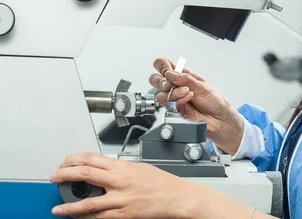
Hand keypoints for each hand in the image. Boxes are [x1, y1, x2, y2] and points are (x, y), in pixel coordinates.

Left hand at [50, 153, 187, 217]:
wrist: (176, 197)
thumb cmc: (162, 182)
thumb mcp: (139, 168)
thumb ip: (120, 168)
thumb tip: (104, 170)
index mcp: (122, 167)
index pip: (91, 158)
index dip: (73, 160)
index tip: (64, 164)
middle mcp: (119, 181)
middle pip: (84, 175)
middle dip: (64, 176)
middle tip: (55, 179)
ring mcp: (120, 199)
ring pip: (87, 203)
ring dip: (69, 207)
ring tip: (58, 209)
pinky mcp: (124, 214)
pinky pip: (100, 218)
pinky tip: (78, 218)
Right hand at [149, 57, 244, 154]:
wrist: (219, 120)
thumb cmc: (215, 101)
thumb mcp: (203, 86)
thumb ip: (186, 79)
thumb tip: (171, 74)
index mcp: (184, 75)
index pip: (165, 65)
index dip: (163, 66)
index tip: (168, 72)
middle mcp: (177, 85)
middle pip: (156, 79)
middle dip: (161, 81)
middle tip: (170, 84)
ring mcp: (175, 98)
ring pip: (159, 93)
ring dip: (173, 92)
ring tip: (187, 93)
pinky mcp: (174, 109)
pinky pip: (168, 104)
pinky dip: (178, 101)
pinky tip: (188, 100)